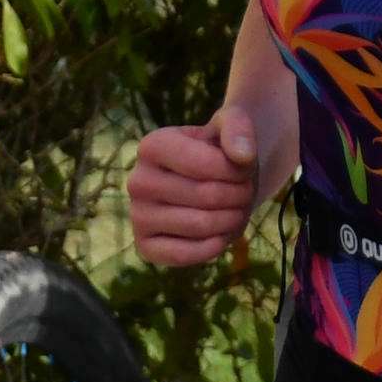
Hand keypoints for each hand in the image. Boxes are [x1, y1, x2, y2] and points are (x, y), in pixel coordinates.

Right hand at [128, 105, 271, 267]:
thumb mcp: (232, 126)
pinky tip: (221, 233)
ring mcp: (138, 216)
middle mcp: (137, 181)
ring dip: (232, 219)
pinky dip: (214, 246)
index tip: (244, 166)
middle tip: (244, 192)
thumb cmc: (220, 153)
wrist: (212, 183)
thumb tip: (242, 156)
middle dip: (239, 195)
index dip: (237, 170)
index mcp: (152, 146)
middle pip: (206, 196)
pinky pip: (185, 255)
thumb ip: (239, 129)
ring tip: (235, 209)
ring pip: (200, 225)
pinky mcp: (145, 247)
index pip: (204, 164)